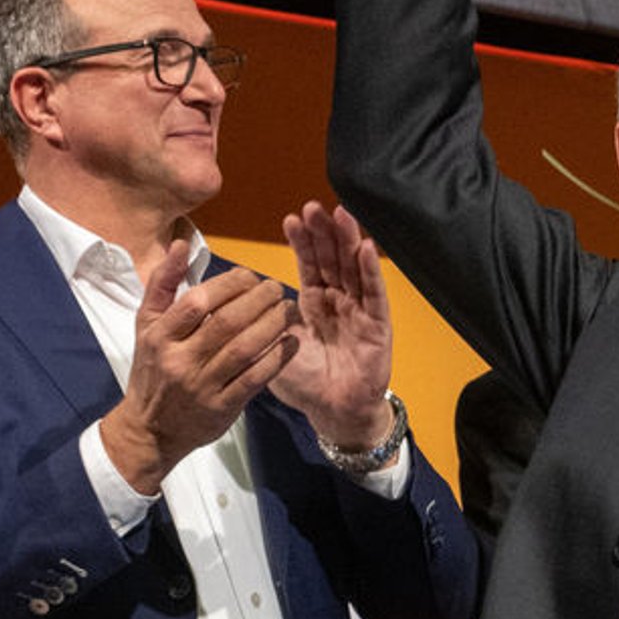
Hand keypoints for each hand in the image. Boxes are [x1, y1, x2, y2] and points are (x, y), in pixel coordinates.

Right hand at [101, 241, 298, 492]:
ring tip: (289, 309)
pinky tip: (293, 341)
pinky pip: (256, 378)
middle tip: (277, 289)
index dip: (230, 283)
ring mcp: (202, 386)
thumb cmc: (152, 368)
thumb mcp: (146, 325)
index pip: (198, 301)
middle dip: (260, 299)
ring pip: (246, 348)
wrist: (150, 429)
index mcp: (160, 335)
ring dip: (274, 324)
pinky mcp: (222, 408)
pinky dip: (278, 357)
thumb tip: (181, 244)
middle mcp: (179, 360)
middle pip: (227, 322)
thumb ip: (163, 283)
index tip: (249, 276)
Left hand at [269, 202, 395, 449]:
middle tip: (314, 206)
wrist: (333, 412)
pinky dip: (371, 271)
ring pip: (354, 269)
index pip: (310, 265)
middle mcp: (339, 301)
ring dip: (348, 241)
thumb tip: (240, 296)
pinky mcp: (378, 325)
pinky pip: (375, 294)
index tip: (291, 218)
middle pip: (333, 259)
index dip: (303, 242)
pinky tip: (366, 248)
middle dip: (325, 232)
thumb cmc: (305, 383)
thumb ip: (263, 322)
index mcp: (315, 304)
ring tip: (340, 214)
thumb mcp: (275, 347)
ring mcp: (360, 311)